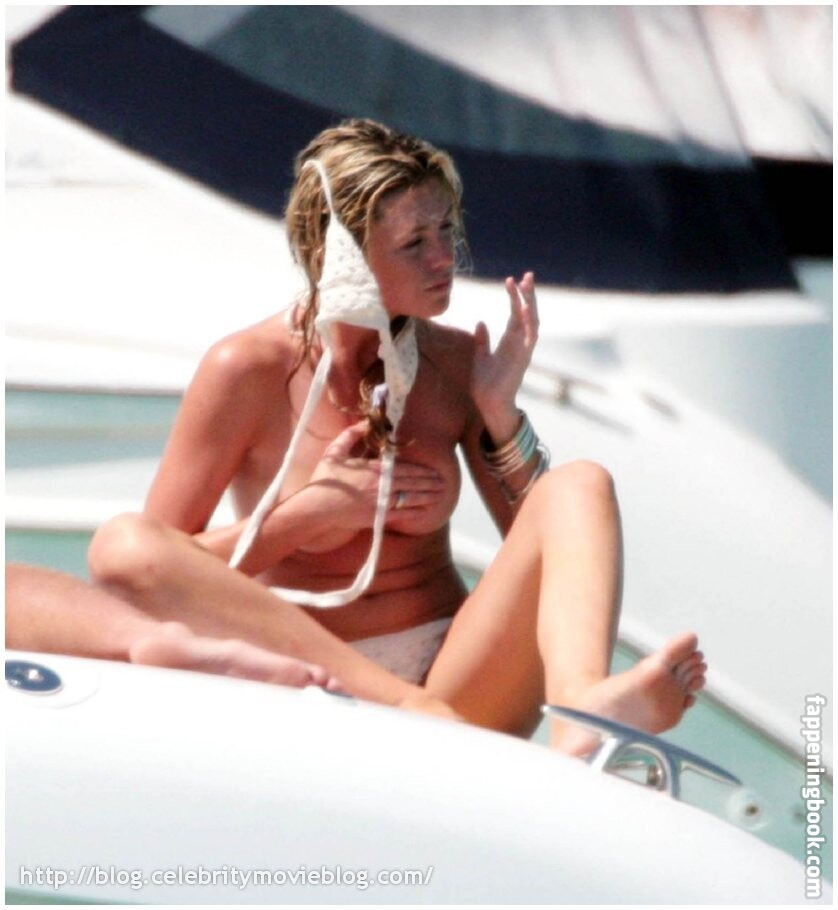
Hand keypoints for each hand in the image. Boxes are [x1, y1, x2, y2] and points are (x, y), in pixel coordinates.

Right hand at [302, 421, 443, 550]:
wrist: (316, 507)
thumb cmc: (325, 479)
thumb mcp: (335, 451)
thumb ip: (351, 435)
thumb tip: (366, 422)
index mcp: (374, 469)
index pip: (405, 468)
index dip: (422, 471)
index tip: (435, 471)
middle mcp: (381, 485)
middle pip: (412, 483)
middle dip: (430, 483)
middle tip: (444, 483)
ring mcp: (381, 502)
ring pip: (411, 499)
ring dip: (428, 497)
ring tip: (440, 495)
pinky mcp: (377, 518)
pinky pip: (401, 515)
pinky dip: (415, 513)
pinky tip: (425, 511)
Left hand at [472, 272, 538, 443]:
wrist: (488, 402)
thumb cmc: (485, 383)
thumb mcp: (479, 357)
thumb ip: (482, 340)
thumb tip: (481, 322)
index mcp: (509, 342)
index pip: (515, 314)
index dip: (514, 297)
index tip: (509, 281)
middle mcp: (519, 343)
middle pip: (526, 313)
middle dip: (527, 294)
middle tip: (526, 275)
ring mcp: (523, 349)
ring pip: (531, 321)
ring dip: (530, 302)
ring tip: (527, 284)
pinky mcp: (523, 358)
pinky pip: (530, 337)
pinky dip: (529, 321)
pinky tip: (526, 307)